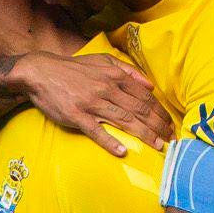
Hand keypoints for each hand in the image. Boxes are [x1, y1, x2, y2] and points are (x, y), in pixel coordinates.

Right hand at [13, 50, 165, 156]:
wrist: (41, 72)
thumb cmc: (73, 69)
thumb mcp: (103, 61)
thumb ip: (127, 71)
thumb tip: (149, 85)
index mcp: (115, 77)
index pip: (145, 97)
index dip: (160, 112)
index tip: (170, 124)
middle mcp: (107, 89)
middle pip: (139, 110)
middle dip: (158, 125)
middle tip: (172, 139)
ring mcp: (92, 103)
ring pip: (125, 120)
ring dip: (144, 134)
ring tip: (159, 146)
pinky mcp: (77, 115)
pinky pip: (96, 131)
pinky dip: (109, 141)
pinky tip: (122, 151)